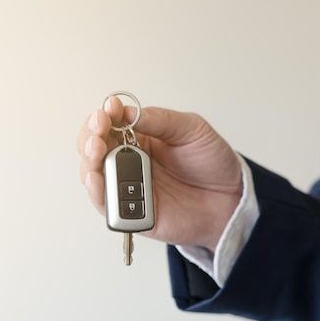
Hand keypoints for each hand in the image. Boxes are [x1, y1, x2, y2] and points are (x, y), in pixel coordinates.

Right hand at [77, 96, 242, 251]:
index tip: (110, 108)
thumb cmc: (211, 164)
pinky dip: (97, 191)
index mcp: (138, 138)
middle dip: (90, 135)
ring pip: (92, 173)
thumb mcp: (192, 130)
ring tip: (96, 148)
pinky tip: (96, 178)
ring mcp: (126, 186)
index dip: (105, 115)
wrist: (230, 200)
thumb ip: (161, 121)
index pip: (110, 123)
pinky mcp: (130, 212)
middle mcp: (126, 161)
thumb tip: (128, 112)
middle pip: (92, 146)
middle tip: (100, 128)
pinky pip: (105, 203)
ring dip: (89, 160)